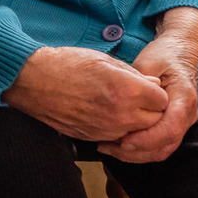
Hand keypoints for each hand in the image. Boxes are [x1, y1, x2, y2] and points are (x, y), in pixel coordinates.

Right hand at [3, 46, 167, 141]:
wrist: (33, 81)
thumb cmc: (66, 64)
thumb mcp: (104, 59)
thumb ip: (134, 74)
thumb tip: (154, 83)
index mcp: (126, 90)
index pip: (163, 100)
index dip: (156, 92)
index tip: (147, 87)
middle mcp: (120, 114)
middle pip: (155, 121)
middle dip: (151, 110)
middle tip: (138, 98)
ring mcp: (107, 130)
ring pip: (138, 133)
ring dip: (136, 122)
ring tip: (121, 105)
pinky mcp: (94, 138)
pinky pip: (118, 138)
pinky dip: (118, 130)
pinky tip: (106, 114)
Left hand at [98, 6, 197, 162]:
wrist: (180, 52)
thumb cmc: (163, 55)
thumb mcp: (149, 62)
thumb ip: (139, 83)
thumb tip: (124, 100)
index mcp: (184, 98)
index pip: (171, 127)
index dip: (148, 138)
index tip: (125, 140)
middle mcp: (188, 115)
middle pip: (166, 145)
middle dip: (137, 151)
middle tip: (108, 146)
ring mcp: (182, 123)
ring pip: (162, 150)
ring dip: (136, 154)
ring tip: (109, 148)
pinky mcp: (172, 126)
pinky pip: (159, 146)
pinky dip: (139, 150)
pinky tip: (117, 145)